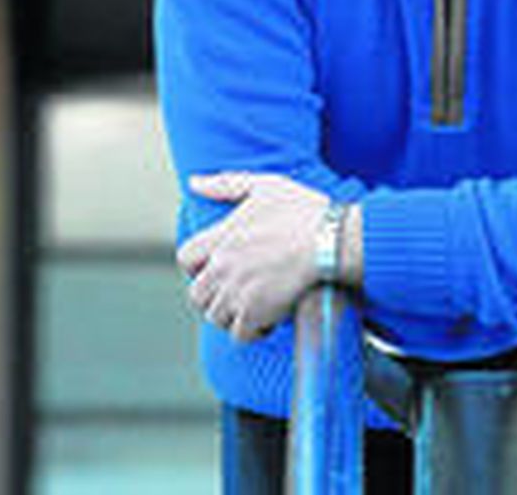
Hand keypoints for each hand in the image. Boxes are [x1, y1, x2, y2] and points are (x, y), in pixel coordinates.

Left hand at [176, 172, 327, 343]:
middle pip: (197, 295)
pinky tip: (267, 320)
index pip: (185, 258)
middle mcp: (222, 265)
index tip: (214, 269)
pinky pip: (239, 334)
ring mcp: (237, 291)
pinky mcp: (256, 312)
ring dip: (231, 315)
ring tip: (252, 307)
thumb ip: (225, 184)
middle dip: (213, 296)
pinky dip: (251, 331)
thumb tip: (193, 182)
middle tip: (235, 294)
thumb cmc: (303, 211)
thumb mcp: (265, 185)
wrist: (331, 240)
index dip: (196, 267)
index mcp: (221, 236)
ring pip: (216, 316)